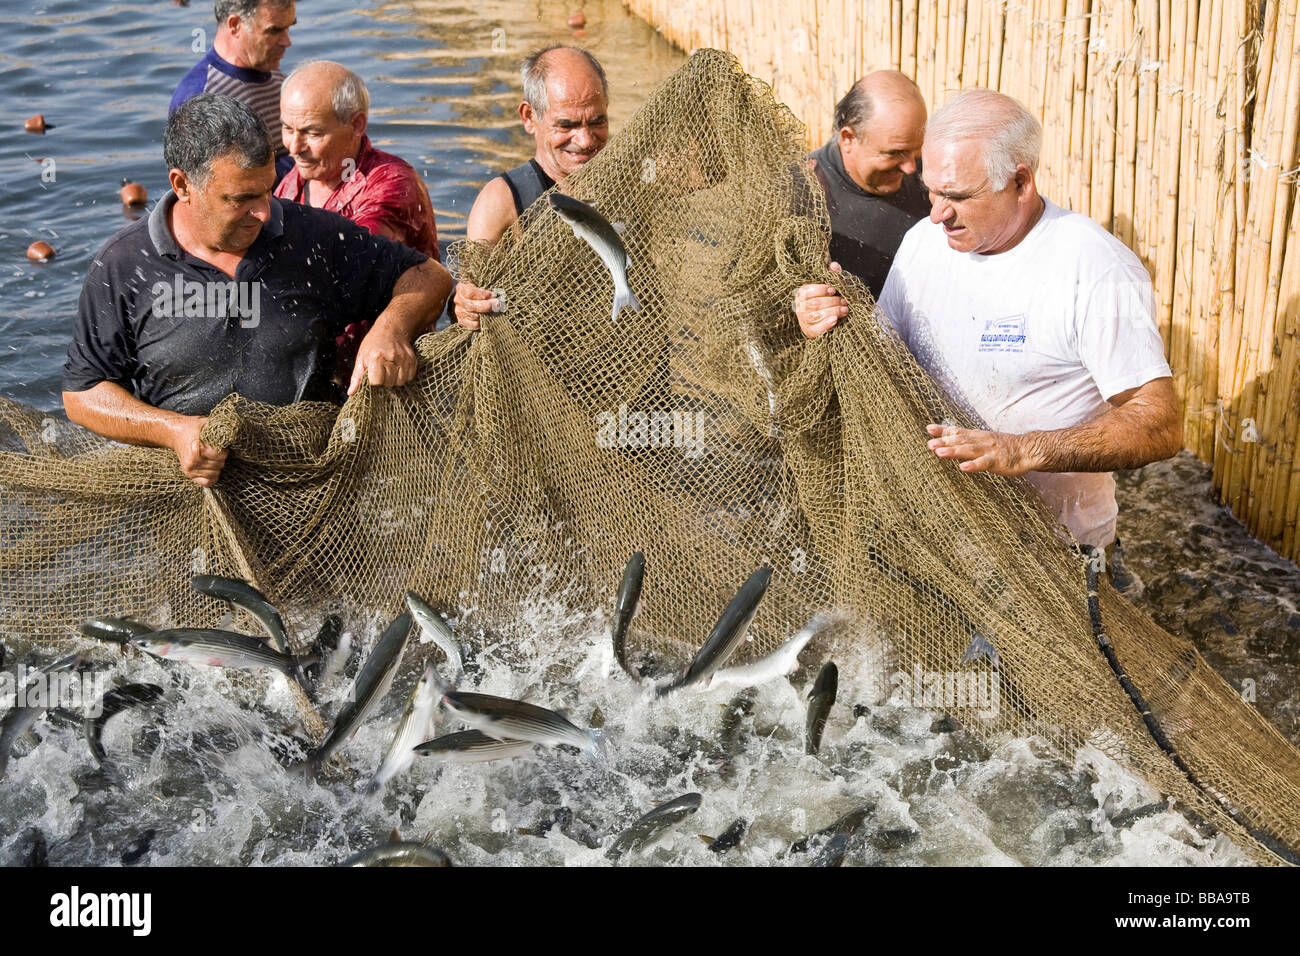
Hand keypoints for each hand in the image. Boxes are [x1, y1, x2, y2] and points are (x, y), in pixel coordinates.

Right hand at [169, 416, 227, 486]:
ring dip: (217, 466)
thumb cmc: (192, 428)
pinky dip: (212, 476)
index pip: (221, 456)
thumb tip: (233, 433)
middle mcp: (192, 462)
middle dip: (221, 457)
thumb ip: (219, 429)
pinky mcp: (189, 474)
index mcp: (196, 449)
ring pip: (215, 474)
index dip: (224, 450)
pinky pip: (207, 482)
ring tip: (211, 457)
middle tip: (215, 451)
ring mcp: (190, 470)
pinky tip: (210, 467)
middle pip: (220, 465)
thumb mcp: (206, 424)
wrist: (174, 434)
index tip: (220, 445)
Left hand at [349, 322, 418, 394]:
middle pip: (389, 383)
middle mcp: (391, 357)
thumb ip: (357, 377)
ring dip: (395, 380)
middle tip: (382, 373)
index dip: (374, 382)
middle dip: (385, 382)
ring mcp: (404, 358)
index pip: (377, 382)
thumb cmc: (373, 344)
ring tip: (390, 371)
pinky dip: (404, 376)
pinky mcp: (412, 359)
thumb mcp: (361, 358)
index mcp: (376, 357)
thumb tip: (351, 393)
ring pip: (401, 382)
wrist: (391, 329)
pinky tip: (398, 369)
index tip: (373, 377)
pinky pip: (410, 377)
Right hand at [453, 281, 500, 330]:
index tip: (493, 295)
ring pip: (474, 316)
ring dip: (486, 315)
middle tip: (498, 304)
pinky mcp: (462, 321)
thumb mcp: (477, 287)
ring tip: (494, 312)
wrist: (463, 300)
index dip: (483, 294)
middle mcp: (459, 301)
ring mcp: (459, 312)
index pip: (471, 293)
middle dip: (487, 305)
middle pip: (472, 306)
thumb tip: (494, 297)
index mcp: (462, 289)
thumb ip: (484, 291)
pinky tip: (486, 319)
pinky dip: (481, 323)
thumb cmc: (474, 292)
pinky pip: (473, 325)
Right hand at [792, 262, 846, 338]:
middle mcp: (800, 307)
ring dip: (832, 311)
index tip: (834, 290)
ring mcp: (803, 321)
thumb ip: (832, 276)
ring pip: (816, 315)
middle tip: (844, 301)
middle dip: (831, 302)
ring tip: (845, 310)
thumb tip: (834, 266)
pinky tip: (835, 320)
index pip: (807, 291)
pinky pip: (816, 329)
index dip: (821, 290)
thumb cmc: (829, 301)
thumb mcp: (830, 287)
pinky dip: (825, 324)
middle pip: (814, 304)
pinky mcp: (809, 332)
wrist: (829, 320)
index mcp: (802, 294)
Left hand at [925, 423, 1040, 475]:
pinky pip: (984, 463)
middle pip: (960, 441)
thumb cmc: (1002, 447)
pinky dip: (973, 465)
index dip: (943, 430)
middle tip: (930, 444)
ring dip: (954, 451)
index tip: (929, 428)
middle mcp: (980, 441)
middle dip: (944, 442)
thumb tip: (947, 440)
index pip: (957, 431)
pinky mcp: (997, 461)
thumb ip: (965, 440)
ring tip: (940, 452)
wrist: (1027, 449)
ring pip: (969, 450)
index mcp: (976, 436)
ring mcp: (988, 450)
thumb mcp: (982, 440)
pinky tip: (963, 467)